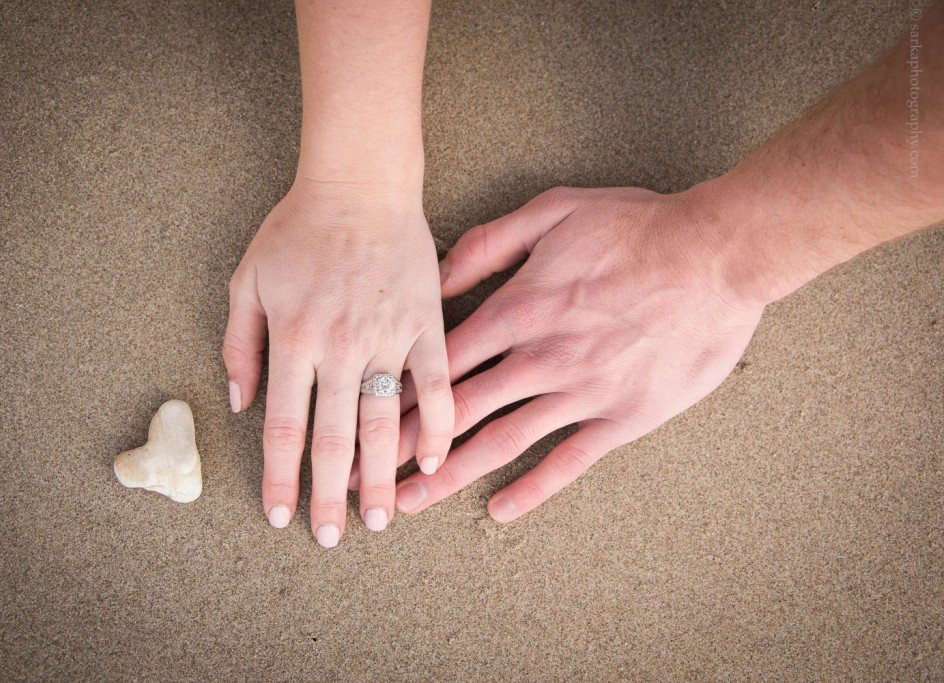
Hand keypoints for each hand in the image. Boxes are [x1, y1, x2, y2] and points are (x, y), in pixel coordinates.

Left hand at [222, 179, 452, 545]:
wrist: (360, 184)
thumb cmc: (298, 229)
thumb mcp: (247, 279)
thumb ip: (239, 343)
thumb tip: (238, 401)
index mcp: (294, 339)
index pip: (285, 427)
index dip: (281, 477)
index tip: (281, 516)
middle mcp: (341, 348)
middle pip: (335, 439)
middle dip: (331, 495)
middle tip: (331, 538)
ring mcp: (389, 338)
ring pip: (386, 421)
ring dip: (383, 475)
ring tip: (385, 518)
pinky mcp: (426, 324)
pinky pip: (437, 384)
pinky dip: (439, 425)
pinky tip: (434, 461)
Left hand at [389, 186, 763, 521]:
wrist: (718, 253)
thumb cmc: (636, 226)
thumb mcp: (553, 210)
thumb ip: (488, 243)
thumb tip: (435, 274)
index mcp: (516, 311)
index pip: (437, 364)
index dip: (395, 395)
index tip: (362, 419)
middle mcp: (538, 360)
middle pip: (455, 412)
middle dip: (407, 447)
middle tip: (365, 479)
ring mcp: (580, 393)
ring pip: (500, 443)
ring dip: (450, 476)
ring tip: (411, 503)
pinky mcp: (622, 417)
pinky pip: (568, 462)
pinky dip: (532, 490)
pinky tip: (500, 511)